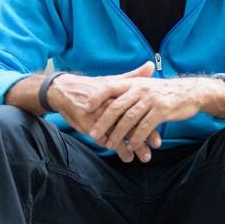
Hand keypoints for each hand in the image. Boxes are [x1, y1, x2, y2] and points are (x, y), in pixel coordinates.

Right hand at [47, 62, 163, 160]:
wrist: (63, 91)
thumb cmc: (91, 87)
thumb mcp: (112, 81)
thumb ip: (133, 77)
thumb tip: (151, 66)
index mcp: (117, 93)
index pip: (138, 109)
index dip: (150, 121)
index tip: (160, 132)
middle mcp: (109, 104)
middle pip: (130, 122)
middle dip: (143, 136)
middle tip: (155, 147)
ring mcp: (98, 115)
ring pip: (119, 133)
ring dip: (131, 146)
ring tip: (143, 157)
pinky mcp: (87, 124)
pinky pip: (104, 138)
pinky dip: (116, 148)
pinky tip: (127, 156)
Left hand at [88, 76, 208, 161]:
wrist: (190, 92)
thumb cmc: (165, 92)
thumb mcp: (146, 85)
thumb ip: (130, 88)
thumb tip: (110, 95)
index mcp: (134, 82)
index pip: (110, 87)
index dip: (97, 97)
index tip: (85, 108)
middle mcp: (140, 89)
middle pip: (116, 106)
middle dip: (103, 122)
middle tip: (93, 134)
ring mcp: (151, 99)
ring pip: (129, 118)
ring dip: (118, 133)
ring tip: (109, 145)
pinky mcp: (162, 110)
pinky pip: (145, 126)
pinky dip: (136, 137)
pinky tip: (131, 146)